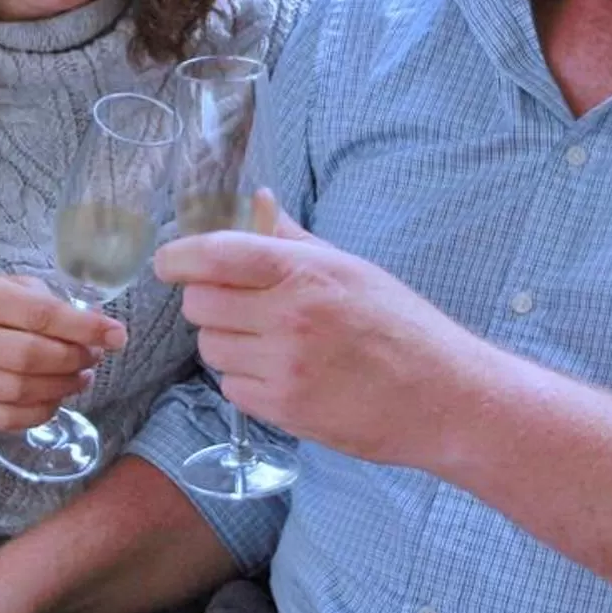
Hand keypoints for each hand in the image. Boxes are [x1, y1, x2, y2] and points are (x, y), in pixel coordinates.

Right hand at [0, 274, 124, 430]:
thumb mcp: (3, 288)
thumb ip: (46, 300)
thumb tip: (96, 324)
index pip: (39, 314)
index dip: (84, 327)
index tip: (117, 334)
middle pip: (33, 355)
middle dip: (75, 358)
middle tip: (94, 357)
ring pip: (24, 389)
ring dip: (64, 386)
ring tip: (81, 377)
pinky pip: (10, 418)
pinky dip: (42, 411)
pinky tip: (56, 398)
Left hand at [153, 201, 494, 469]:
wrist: (444, 397)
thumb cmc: (401, 326)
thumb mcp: (350, 267)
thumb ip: (293, 239)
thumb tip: (258, 201)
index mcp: (304, 272)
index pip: (215, 254)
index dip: (178, 257)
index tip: (167, 262)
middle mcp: (289, 317)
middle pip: (200, 304)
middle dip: (209, 302)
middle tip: (239, 306)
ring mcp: (285, 368)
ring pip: (210, 349)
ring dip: (227, 343)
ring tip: (268, 343)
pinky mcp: (285, 411)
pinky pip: (232, 388)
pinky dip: (245, 380)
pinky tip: (281, 374)